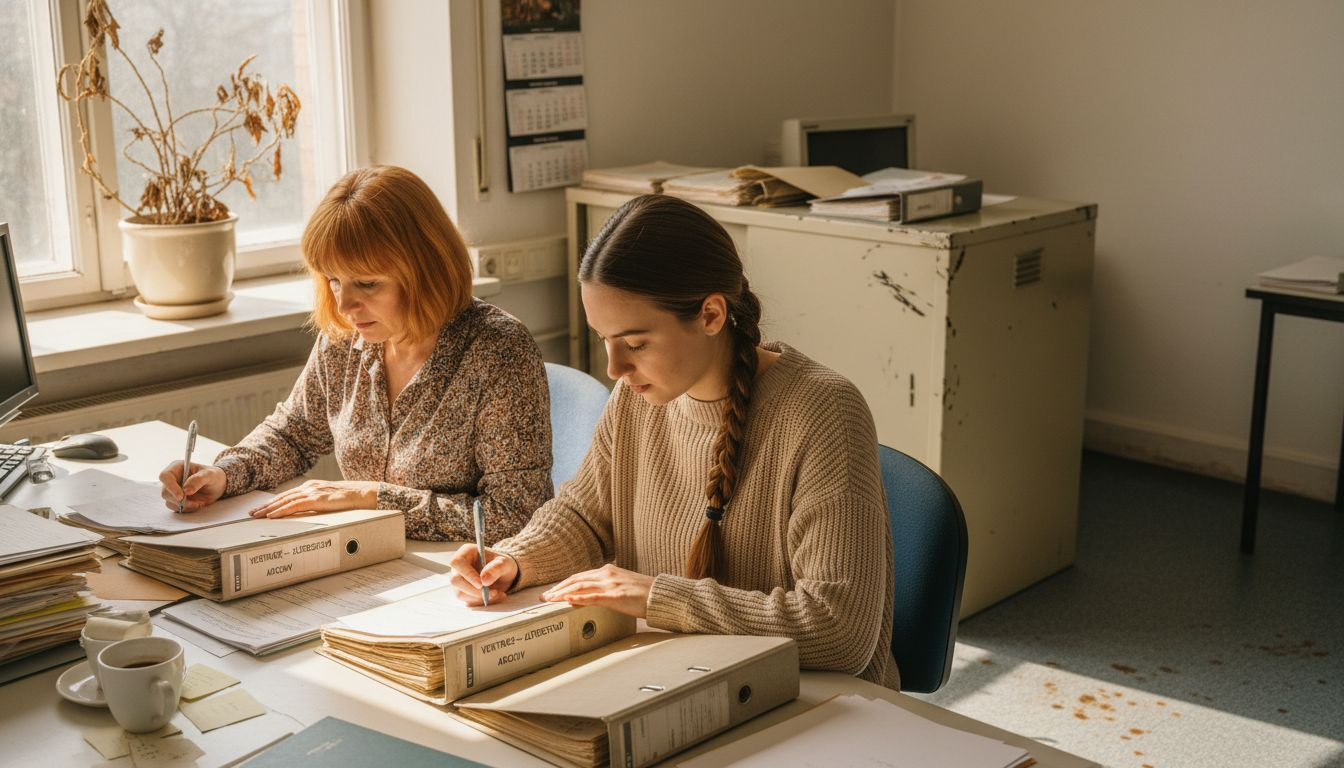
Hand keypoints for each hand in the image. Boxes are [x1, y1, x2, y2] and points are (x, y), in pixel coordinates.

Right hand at [159, 461, 225, 512]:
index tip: (181, 496)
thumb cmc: (213, 476)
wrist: (217, 486)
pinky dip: (187, 509)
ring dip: (184, 506)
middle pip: (165, 492)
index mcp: (177, 467)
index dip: (170, 487)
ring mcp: (173, 490)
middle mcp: (172, 479)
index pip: (165, 476)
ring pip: (169, 502)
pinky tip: (197, 505)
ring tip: (199, 503)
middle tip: (195, 502)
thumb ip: (198, 480)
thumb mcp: (210, 475)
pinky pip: (176, 508)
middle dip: (179, 500)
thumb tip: (186, 490)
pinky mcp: (176, 500)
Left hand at [247, 479, 378, 517]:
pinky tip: (273, 515)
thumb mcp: (330, 501)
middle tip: (252, 514)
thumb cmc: (350, 499)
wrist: (364, 493)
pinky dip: (282, 511)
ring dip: (269, 509)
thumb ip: (318, 504)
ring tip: (257, 516)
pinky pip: (295, 506)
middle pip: (282, 497)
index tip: (261, 509)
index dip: (273, 502)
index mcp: (312, 487)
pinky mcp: (317, 499)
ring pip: (285, 501)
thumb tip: (308, 514)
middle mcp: (309, 487)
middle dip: (266, 506)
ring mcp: (313, 492)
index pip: (288, 495)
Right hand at [448, 544, 518, 605]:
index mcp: (466, 552)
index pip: (457, 563)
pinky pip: (467, 600)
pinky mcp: (462, 591)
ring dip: (479, 597)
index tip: (481, 584)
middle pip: (455, 580)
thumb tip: (484, 580)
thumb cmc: (502, 565)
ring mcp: (459, 579)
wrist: (503, 575)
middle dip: (474, 590)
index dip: (467, 574)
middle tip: (492, 592)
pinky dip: (481, 601)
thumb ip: (497, 568)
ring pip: (460, 593)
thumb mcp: (505, 563)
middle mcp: (459, 566)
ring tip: (497, 593)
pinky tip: (493, 596)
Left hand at [541, 564, 653, 617]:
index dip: (563, 583)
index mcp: (608, 571)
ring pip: (580, 587)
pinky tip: (566, 600)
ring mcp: (611, 584)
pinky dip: (577, 598)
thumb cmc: (644, 593)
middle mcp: (607, 574)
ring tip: (549, 600)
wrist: (661, 595)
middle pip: (576, 580)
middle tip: (544, 597)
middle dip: (557, 588)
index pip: (580, 576)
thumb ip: (606, 588)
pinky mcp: (616, 596)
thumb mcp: (622, 585)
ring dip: (561, 593)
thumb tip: (590, 596)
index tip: (552, 591)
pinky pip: (592, 597)